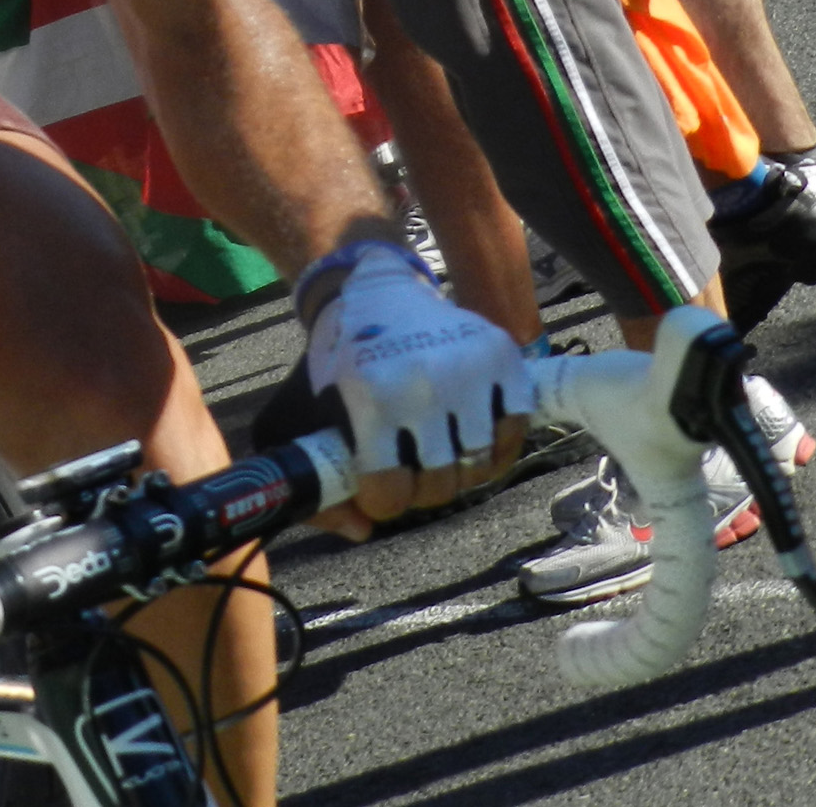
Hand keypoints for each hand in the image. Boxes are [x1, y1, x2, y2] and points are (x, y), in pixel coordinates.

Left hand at [302, 241, 531, 537]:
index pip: (390, 491)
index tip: (382, 492)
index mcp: (370, 396)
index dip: (385, 503)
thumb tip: (361, 530)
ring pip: (482, 464)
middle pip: (441, 485)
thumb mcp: (300, 413)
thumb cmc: (339, 358)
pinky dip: (499, 446)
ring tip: (441, 452)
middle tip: (414, 471)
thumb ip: (316, 482)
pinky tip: (472, 436)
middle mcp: (424, 383)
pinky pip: (515, 430)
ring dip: (462, 470)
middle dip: (425, 490)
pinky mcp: (503, 357)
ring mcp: (469, 369)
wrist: (375, 286)